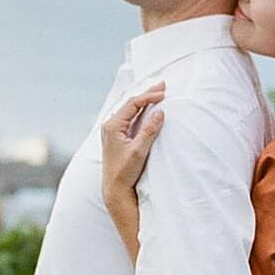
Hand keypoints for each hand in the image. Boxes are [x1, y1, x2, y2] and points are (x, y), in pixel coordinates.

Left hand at [102, 84, 165, 209]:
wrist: (114, 189)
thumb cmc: (124, 171)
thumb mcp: (138, 151)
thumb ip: (149, 131)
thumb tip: (160, 112)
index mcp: (112, 126)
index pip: (132, 104)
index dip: (148, 97)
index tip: (163, 94)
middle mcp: (110, 126)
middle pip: (131, 104)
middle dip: (147, 94)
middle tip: (163, 85)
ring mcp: (113, 131)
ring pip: (131, 110)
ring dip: (145, 102)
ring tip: (158, 93)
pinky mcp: (117, 137)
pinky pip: (130, 118)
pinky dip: (141, 111)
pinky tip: (149, 109)